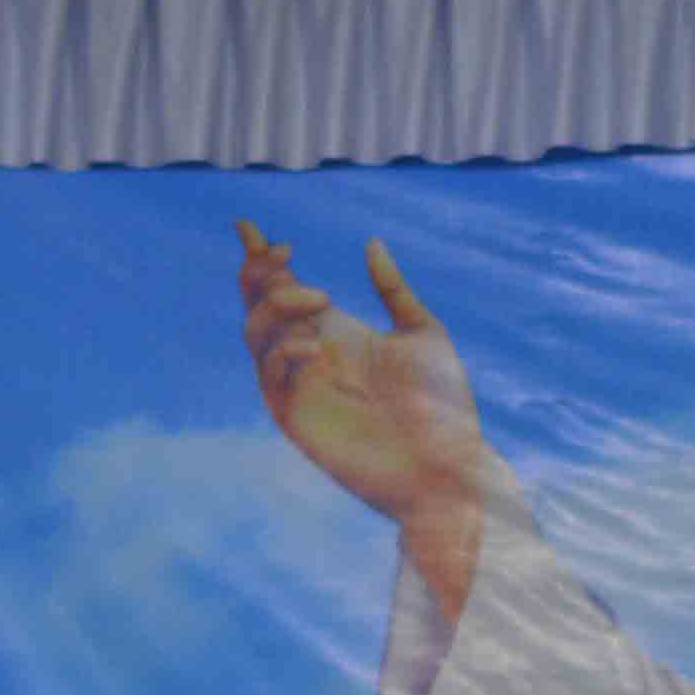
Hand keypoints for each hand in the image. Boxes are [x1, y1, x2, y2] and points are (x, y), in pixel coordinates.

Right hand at [240, 221, 496, 611]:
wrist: (447, 468)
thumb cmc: (443, 407)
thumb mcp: (423, 333)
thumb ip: (393, 289)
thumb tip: (371, 243)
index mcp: (336, 333)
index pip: (283, 289)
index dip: (260, 257)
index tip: (247, 225)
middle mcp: (311, 355)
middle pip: (257, 304)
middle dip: (260, 273)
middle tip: (287, 253)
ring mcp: (299, 386)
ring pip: (255, 333)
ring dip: (276, 305)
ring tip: (321, 298)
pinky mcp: (295, 417)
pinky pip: (268, 375)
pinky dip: (283, 352)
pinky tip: (316, 348)